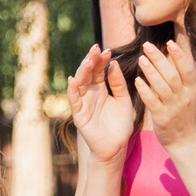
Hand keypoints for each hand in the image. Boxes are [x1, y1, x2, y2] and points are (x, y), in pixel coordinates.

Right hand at [66, 46, 136, 161]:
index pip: (99, 70)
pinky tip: (73, 80)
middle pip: (88, 73)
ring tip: (88, 60)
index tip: (108, 50)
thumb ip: (119, 83)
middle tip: (96, 48)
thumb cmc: (120, 124)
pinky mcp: (79, 115)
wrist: (116, 146)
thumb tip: (114, 64)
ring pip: (80, 83)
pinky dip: (72, 90)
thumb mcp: (123, 100)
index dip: (102, 60)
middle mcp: (90, 94)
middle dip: (91, 61)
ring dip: (82, 71)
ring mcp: (83, 103)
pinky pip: (74, 101)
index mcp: (101, 89)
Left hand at [131, 38, 195, 150]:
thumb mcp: (191, 95)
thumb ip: (185, 78)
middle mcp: (184, 96)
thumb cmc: (185, 115)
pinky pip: (153, 101)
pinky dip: (145, 90)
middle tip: (147, 45)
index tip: (169, 41)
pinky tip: (137, 81)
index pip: (186, 68)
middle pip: (172, 74)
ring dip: (151, 71)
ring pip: (162, 86)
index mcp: (192, 89)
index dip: (178, 54)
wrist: (186, 141)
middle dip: (159, 58)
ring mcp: (173, 107)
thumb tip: (180, 56)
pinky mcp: (162, 117)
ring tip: (141, 58)